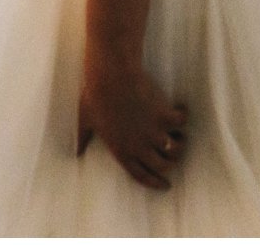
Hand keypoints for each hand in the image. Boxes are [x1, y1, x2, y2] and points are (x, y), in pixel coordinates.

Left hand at [77, 59, 187, 189]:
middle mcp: (139, 146)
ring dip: (180, 144)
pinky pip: (181, 122)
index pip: (141, 176)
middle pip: (163, 165)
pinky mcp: (163, 115)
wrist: (110, 75)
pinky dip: (183, 116)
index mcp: (120, 151)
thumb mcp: (85, 121)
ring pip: (175, 149)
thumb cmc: (94, 96)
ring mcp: (152, 131)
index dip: (155, 183)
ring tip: (179, 136)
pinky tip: (181, 110)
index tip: (166, 185)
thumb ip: (82, 140)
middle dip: (170, 163)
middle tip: (173, 154)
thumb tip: (76, 152)